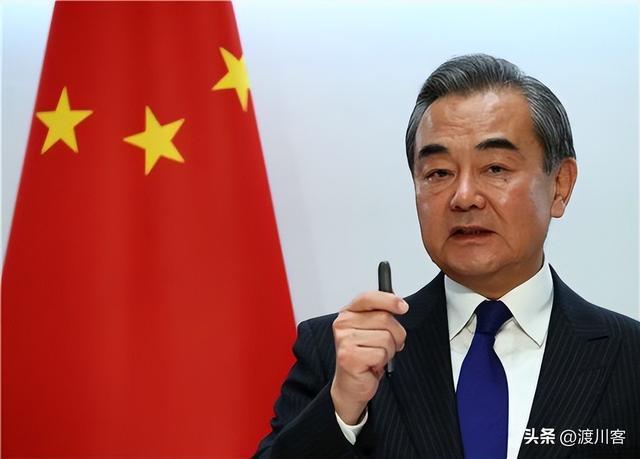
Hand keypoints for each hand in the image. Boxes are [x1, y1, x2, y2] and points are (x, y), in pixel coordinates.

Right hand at [330, 291, 407, 423]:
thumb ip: (381, 315)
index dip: (389, 300)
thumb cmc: (363, 357)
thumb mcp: (372, 331)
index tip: (402, 307)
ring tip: (376, 357)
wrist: (351, 385)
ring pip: (386, 338)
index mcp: (348, 313)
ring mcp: (344, 340)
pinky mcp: (349, 357)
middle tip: (387, 346)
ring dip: (388, 351)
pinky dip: (382, 362)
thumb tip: (399, 303)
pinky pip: (381, 354)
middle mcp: (343, 324)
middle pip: (385, 318)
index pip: (369, 297)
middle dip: (395, 335)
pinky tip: (371, 365)